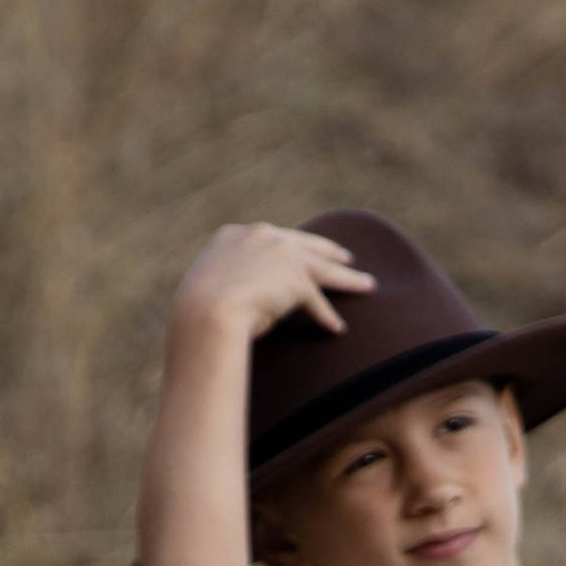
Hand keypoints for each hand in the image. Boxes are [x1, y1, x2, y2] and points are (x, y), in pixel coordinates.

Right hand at [169, 221, 373, 347]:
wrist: (204, 314)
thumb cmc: (198, 311)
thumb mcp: (211, 288)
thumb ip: (231, 283)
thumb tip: (241, 300)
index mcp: (235, 236)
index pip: (273, 238)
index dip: (292, 246)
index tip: (305, 251)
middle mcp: (260, 237)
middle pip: (305, 246)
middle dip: (329, 252)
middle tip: (347, 258)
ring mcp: (280, 254)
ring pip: (323, 269)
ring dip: (348, 280)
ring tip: (367, 286)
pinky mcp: (296, 278)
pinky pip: (317, 302)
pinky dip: (327, 317)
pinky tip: (337, 328)